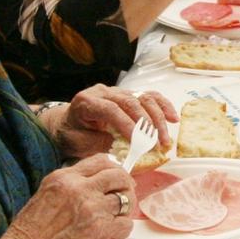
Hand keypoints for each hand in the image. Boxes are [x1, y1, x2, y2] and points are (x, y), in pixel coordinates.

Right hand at [1, 154, 135, 238]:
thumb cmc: (29, 235)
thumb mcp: (45, 196)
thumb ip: (70, 188)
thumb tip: (93, 186)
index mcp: (64, 177)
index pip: (100, 161)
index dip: (113, 169)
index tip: (117, 180)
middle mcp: (79, 187)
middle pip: (118, 175)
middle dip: (125, 186)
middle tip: (124, 199)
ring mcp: (92, 206)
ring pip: (126, 199)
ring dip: (124, 211)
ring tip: (114, 222)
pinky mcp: (100, 228)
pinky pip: (125, 224)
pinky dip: (121, 231)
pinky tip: (109, 238)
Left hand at [57, 85, 179, 154]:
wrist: (65, 124)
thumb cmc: (70, 135)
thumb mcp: (77, 143)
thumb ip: (98, 143)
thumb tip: (123, 147)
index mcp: (87, 101)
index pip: (111, 109)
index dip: (127, 125)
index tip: (139, 143)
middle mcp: (104, 92)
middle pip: (131, 101)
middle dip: (147, 124)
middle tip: (156, 145)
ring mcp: (118, 91)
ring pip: (144, 97)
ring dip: (158, 119)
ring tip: (165, 139)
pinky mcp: (128, 95)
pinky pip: (149, 97)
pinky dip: (163, 107)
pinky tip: (173, 119)